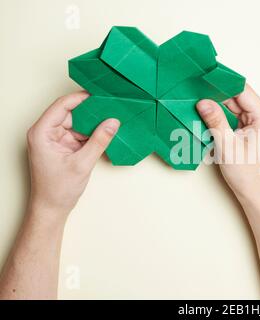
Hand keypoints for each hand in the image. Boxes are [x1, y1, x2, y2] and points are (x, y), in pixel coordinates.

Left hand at [27, 91, 119, 218]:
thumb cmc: (57, 190)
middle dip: (91, 111)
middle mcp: (46, 133)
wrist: (51, 209)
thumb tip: (113, 122)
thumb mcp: (82, 163)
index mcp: (41, 133)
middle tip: (111, 107)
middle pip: (71, 113)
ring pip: (78, 123)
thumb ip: (99, 140)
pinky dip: (93, 134)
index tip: (100, 96)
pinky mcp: (64, 146)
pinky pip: (80, 134)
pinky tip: (106, 133)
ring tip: (112, 119)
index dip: (81, 99)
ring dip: (94, 123)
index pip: (62, 106)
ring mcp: (56, 139)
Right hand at [196, 84, 259, 204]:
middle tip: (196, 88)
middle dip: (217, 93)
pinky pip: (233, 116)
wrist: (256, 194)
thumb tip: (203, 102)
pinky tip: (206, 114)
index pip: (243, 90)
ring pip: (234, 105)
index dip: (223, 82)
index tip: (205, 77)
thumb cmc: (248, 175)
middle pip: (237, 96)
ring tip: (197, 99)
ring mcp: (256, 123)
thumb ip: (215, 121)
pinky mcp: (249, 130)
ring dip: (217, 104)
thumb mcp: (228, 146)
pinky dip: (220, 114)